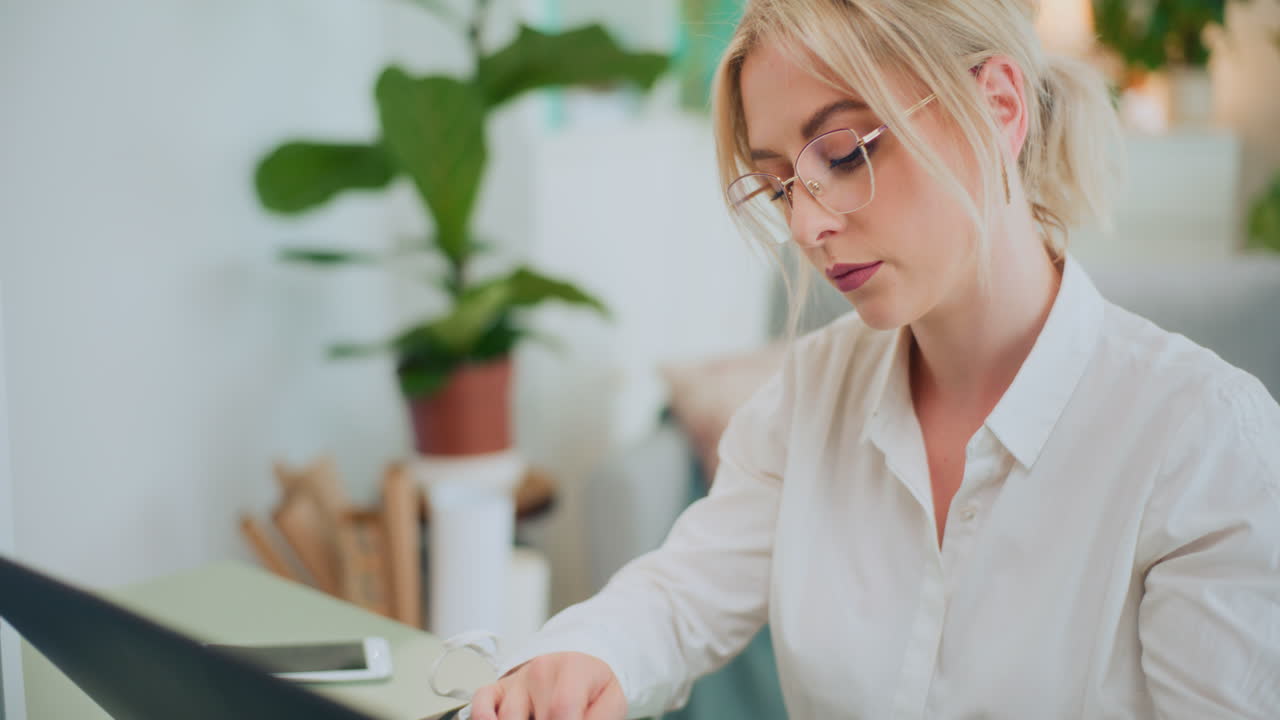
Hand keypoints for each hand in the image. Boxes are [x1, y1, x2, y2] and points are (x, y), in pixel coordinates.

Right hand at [469, 652, 626, 719]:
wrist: (579, 667)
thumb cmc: (593, 689)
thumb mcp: (611, 702)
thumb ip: (599, 719)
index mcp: (573, 668)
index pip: (561, 709)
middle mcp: (540, 671)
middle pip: (533, 718)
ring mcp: (516, 681)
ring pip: (507, 719)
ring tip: (538, 719)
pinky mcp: (497, 691)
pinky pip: (479, 708)